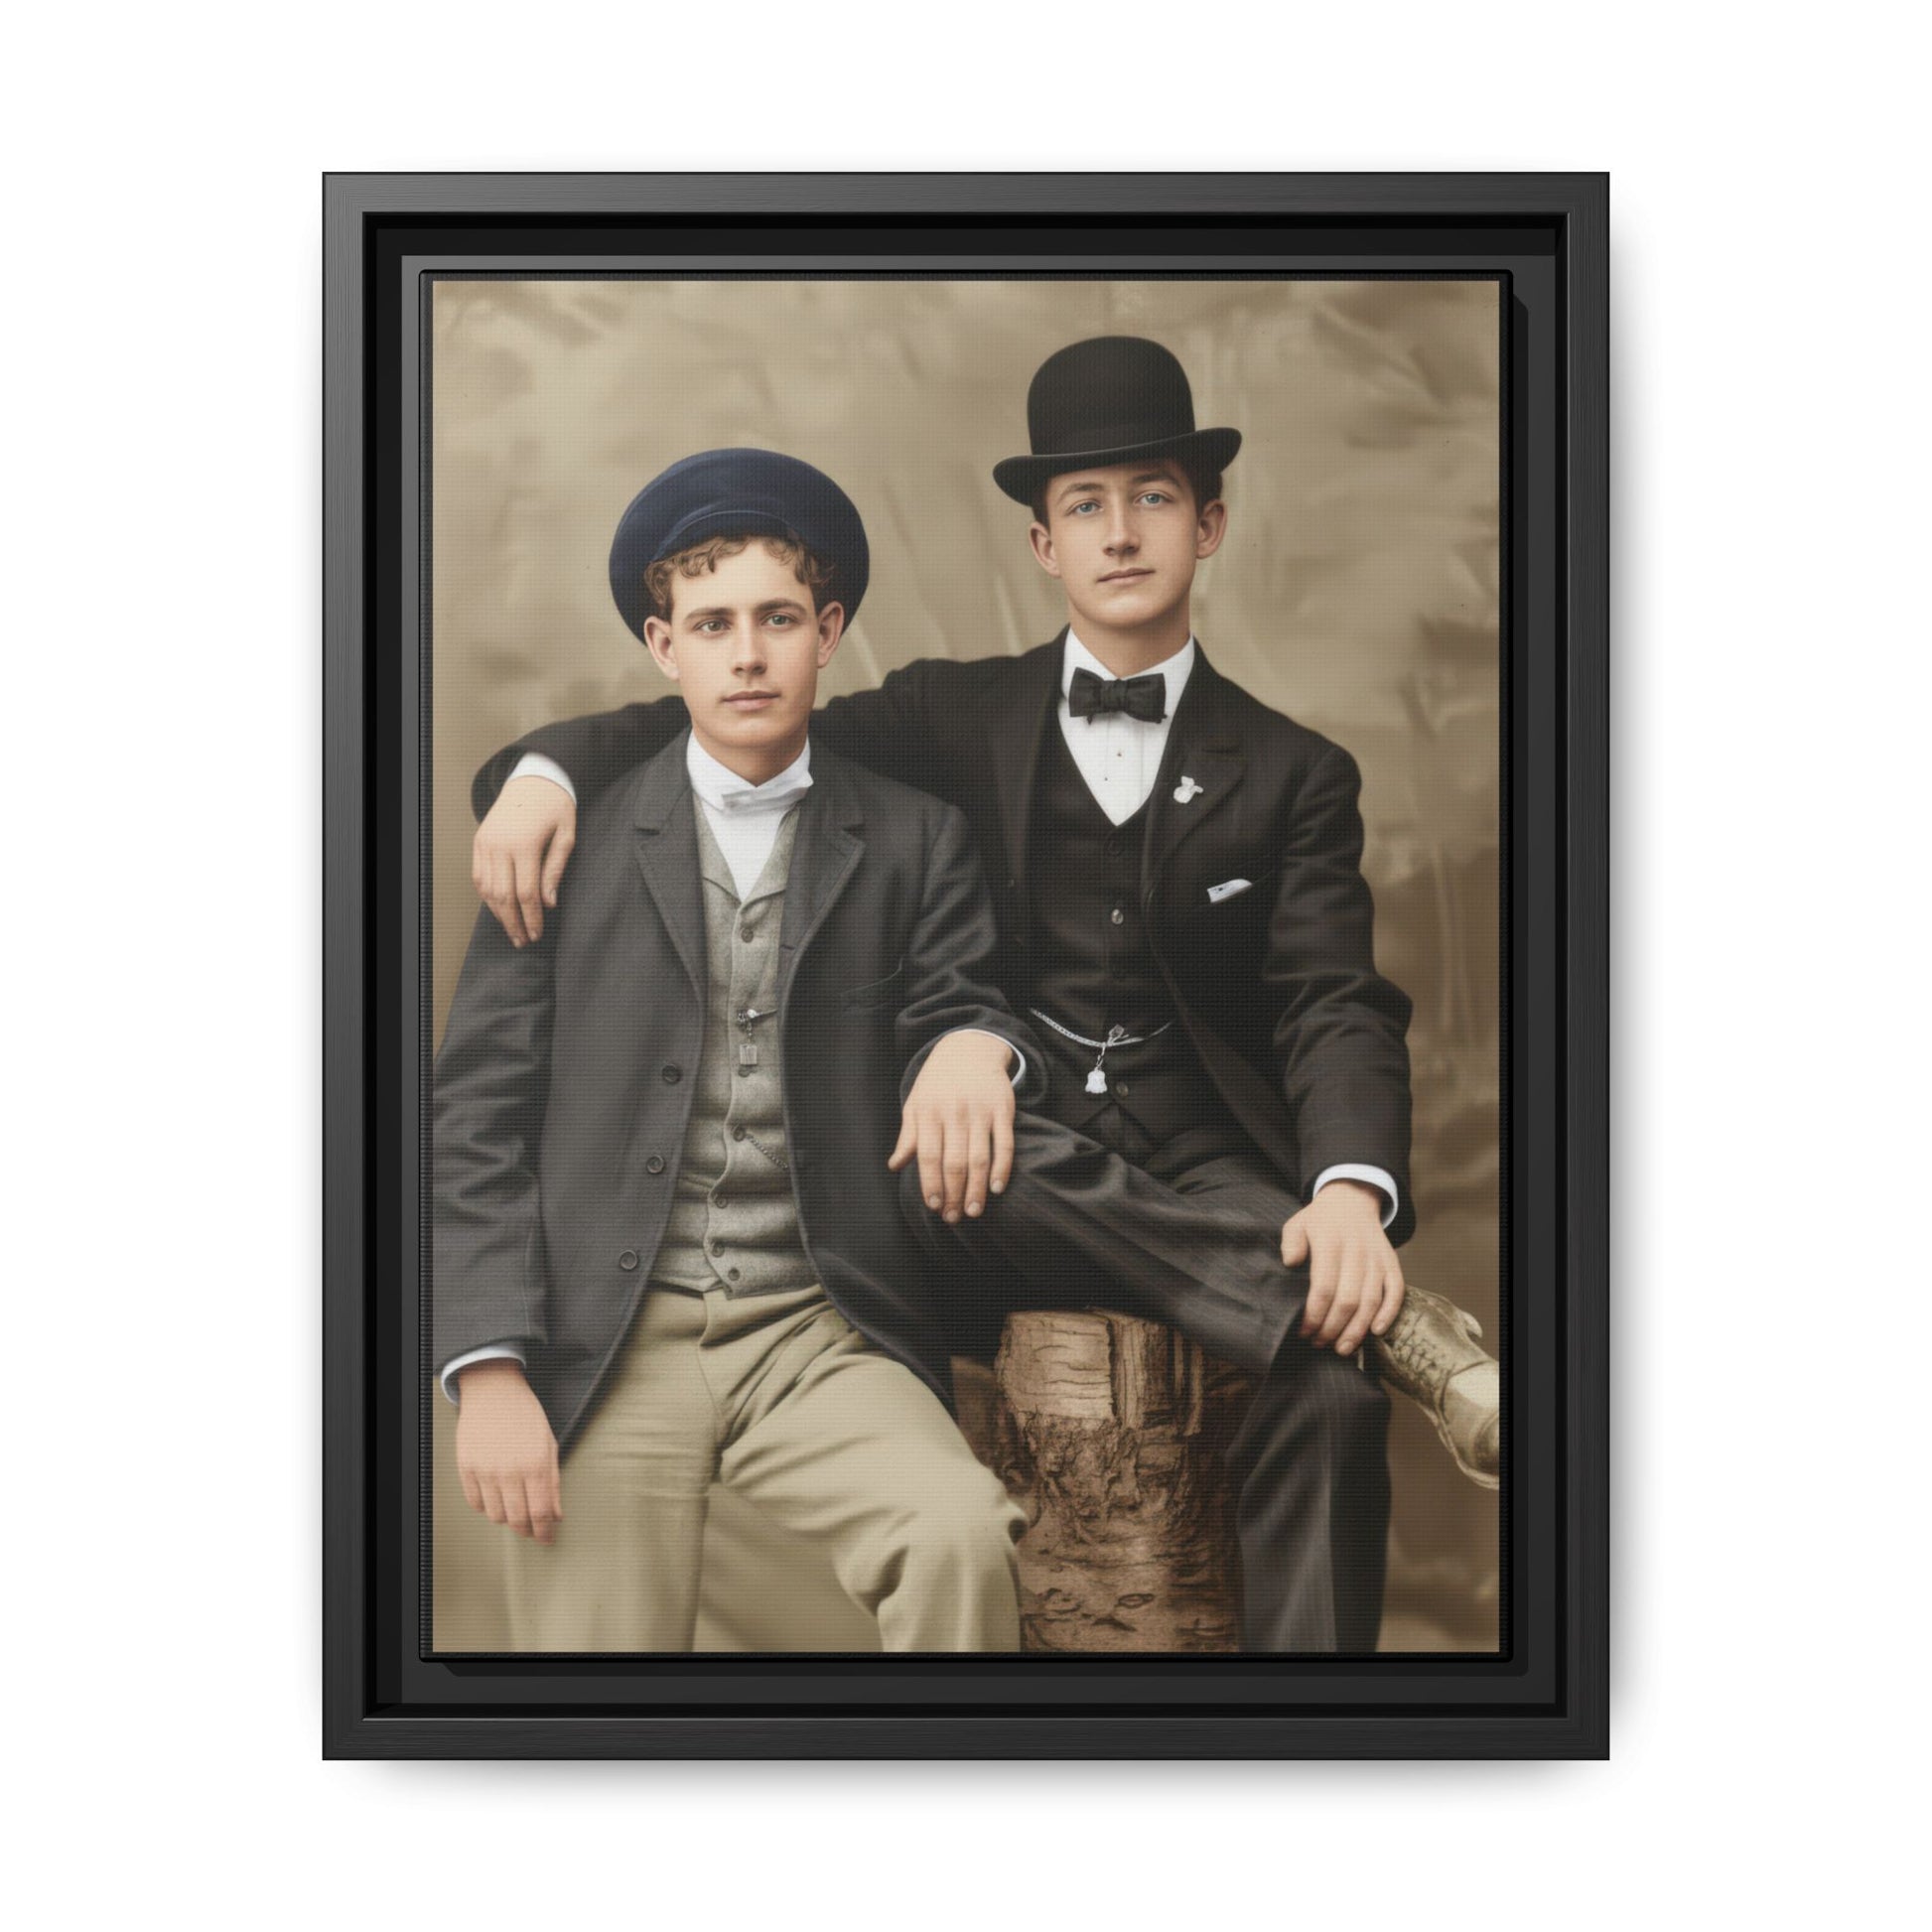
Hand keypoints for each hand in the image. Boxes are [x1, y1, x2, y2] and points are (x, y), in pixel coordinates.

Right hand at [455, 1360, 562, 1542]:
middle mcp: (510, 1470)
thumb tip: (557, 1515)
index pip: (540, 1513)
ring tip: (514, 1509)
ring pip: (495, 1515)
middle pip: (517, 1520)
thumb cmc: (525, 1416)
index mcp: (536, 1464)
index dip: (545, 1532)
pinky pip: (475, 1503)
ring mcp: (485, 1470)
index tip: (547, 1539)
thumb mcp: (549, 1444)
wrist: (494, 1392)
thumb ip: (553, 1482)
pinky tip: (496, 1498)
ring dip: (507, 1519)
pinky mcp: (467, 1468)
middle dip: (527, 1531)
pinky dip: (487, 1507)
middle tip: (532, 1530)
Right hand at [472, 776, 577, 946]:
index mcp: (525, 844)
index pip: (526, 893)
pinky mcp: (479, 842)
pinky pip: (478, 877)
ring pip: (487, 889)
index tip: (538, 934)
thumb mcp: (566, 835)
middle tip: (524, 942)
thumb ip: (556, 869)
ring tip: (512, 931)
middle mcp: (500, 845)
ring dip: (498, 913)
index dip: (532, 918)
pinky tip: (499, 909)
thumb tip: (549, 904)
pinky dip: (487, 896)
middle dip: (514, 923)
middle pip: (504, 896)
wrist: (533, 780)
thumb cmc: (556, 807)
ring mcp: (486, 843)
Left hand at [887, 1032, 1015, 1223]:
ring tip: (973, 1211)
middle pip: (955, 1162)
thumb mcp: (916, 1103)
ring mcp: (980, 1111)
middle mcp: (954, 1112)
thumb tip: (895, 1166)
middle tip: (954, 1217)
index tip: (934, 1206)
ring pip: (979, 1157)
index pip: (928, 1155)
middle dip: (954, 1194)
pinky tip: (996, 1188)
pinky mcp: (1002, 1109)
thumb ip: (908, 1136)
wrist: (968, 1048)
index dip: (931, 1184)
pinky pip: (1004, 1144)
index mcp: (929, 1112)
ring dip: (976, 1189)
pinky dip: (1002, 1168)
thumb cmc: (937, 1082)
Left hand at [1280, 1180, 1405, 1356]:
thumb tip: (1289, 1263)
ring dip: (1357, 1329)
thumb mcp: (1298, 1223)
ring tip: (1342, 1348)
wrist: (1352, 1198)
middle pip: (1348, 1300)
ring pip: (1371, 1301)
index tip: (1304, 1331)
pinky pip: (1396, 1291)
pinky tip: (1375, 1332)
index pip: (1323, 1287)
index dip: (1314, 1315)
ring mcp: (1377, 1258)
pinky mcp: (1392, 1263)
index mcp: (1330, 1243)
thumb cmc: (1320, 1219)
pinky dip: (1389, 1313)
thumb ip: (1291, 1242)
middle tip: (1320, 1344)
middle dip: (1333, 1328)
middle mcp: (1357, 1252)